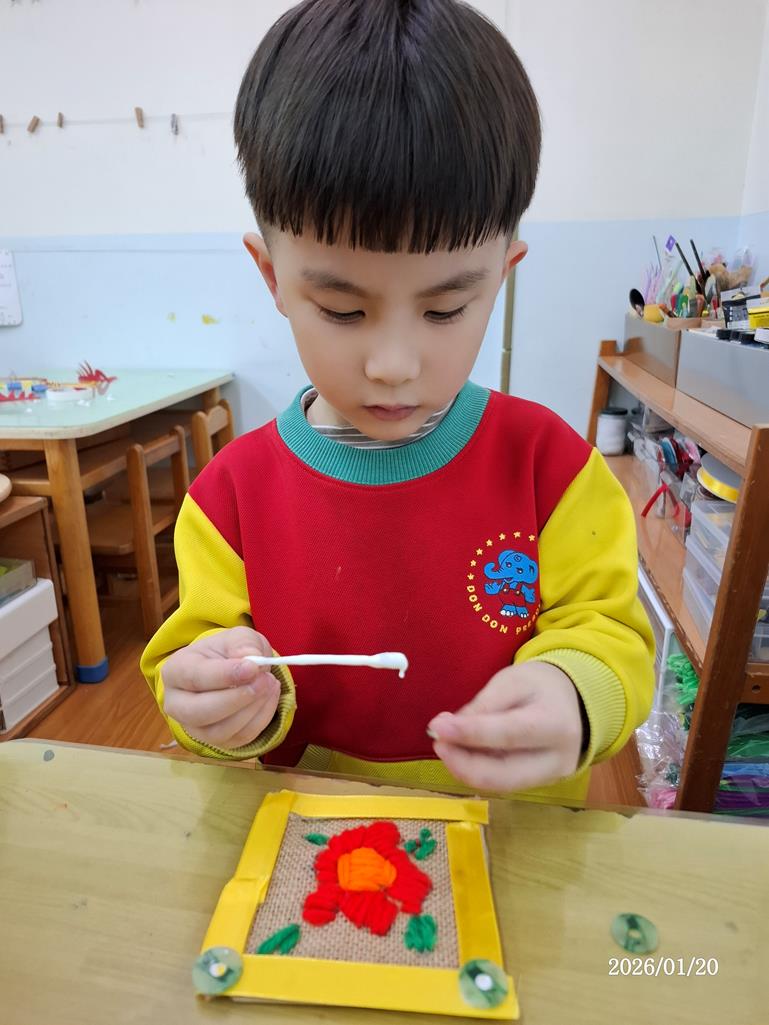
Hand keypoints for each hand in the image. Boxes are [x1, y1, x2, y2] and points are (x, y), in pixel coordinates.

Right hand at [161, 627, 280, 749]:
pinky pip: (239, 738)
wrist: (232, 670)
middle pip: (199, 712)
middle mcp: (177, 704)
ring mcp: (195, 727)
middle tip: (264, 680)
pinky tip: (269, 697)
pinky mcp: (217, 741)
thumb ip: (243, 643)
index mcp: (176, 670)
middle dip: (236, 699)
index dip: (224, 675)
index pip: (194, 677)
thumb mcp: (236, 637)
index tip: (252, 667)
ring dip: (252, 710)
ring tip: (270, 684)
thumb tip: (252, 658)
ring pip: (219, 731)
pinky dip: (261, 719)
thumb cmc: (228, 652)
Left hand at [427, 662, 583, 792]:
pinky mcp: (539, 786)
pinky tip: (463, 753)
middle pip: (503, 775)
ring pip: (499, 785)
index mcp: (556, 724)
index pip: (508, 734)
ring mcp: (550, 779)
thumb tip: (447, 729)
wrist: (572, 702)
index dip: (468, 734)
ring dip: (465, 769)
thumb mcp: (512, 681)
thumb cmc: (540, 686)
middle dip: (462, 763)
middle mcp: (559, 760)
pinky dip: (476, 770)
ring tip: (446, 745)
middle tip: (437, 742)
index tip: (437, 727)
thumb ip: (483, 705)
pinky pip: (502, 783)